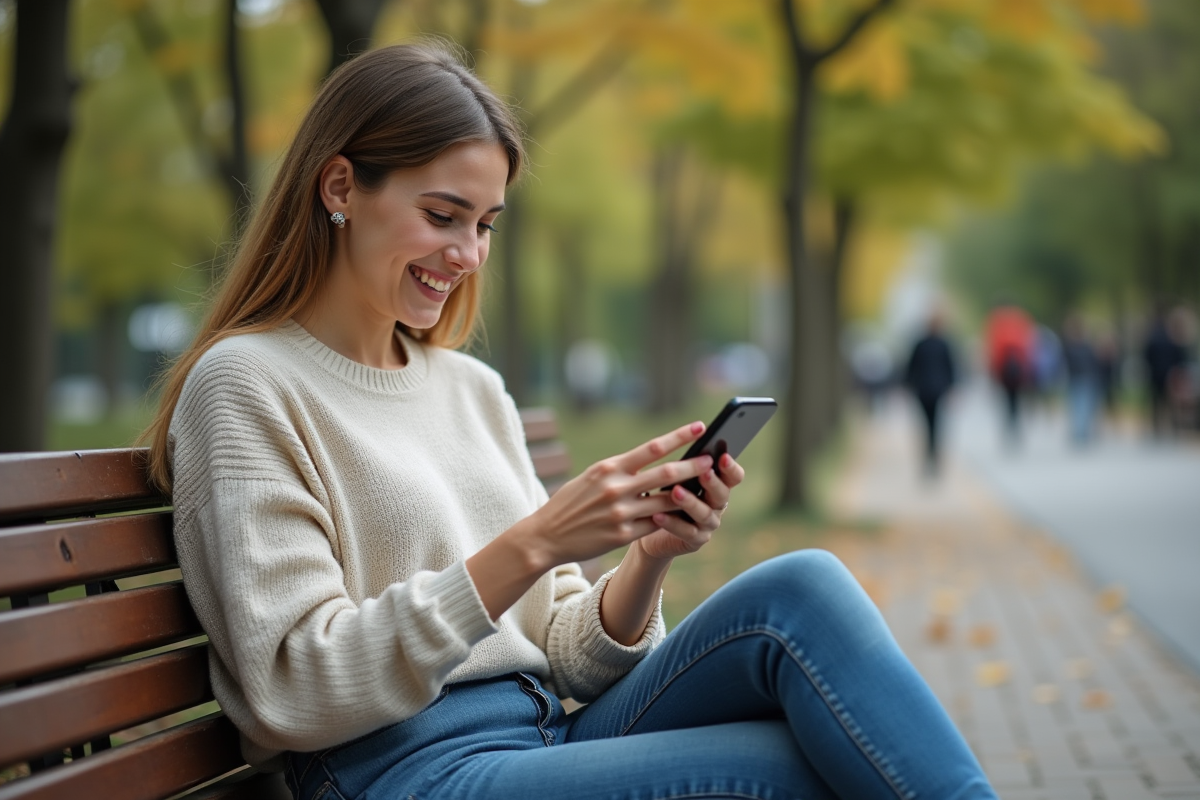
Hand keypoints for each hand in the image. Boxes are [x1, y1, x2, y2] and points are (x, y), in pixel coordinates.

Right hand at [522, 421, 714, 568]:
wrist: (545, 536)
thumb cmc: (570, 503)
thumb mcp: (591, 477)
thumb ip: (619, 470)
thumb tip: (650, 460)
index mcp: (609, 468)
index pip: (652, 447)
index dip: (679, 436)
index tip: (700, 427)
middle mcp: (617, 488)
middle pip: (667, 474)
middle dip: (694, 467)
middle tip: (713, 461)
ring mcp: (621, 513)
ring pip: (667, 502)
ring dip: (689, 495)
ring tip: (707, 490)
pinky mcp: (623, 535)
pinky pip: (654, 525)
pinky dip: (671, 520)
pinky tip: (685, 515)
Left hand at [635, 452, 745, 561]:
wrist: (648, 527)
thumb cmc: (664, 494)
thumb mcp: (673, 478)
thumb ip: (683, 467)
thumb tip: (683, 441)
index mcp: (716, 486)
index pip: (733, 477)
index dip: (731, 467)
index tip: (723, 456)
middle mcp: (717, 506)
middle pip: (722, 494)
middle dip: (713, 483)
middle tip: (704, 472)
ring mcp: (708, 525)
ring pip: (704, 514)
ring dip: (690, 502)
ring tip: (675, 491)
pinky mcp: (695, 541)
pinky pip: (686, 532)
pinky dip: (672, 523)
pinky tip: (657, 515)